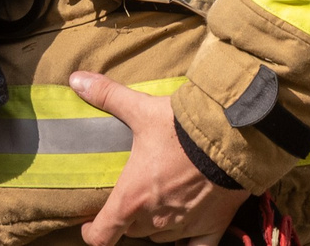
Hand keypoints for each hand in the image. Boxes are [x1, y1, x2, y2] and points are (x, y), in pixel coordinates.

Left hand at [72, 70, 248, 245]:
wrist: (232, 137)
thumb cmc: (182, 127)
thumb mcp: (140, 109)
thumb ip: (107, 97)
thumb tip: (76, 79)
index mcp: (132, 198)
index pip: (103, 235)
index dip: (93, 233)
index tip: (89, 226)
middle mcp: (155, 219)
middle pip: (132, 231)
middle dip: (127, 219)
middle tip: (129, 200)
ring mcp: (184, 226)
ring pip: (160, 238)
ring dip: (155, 225)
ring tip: (155, 207)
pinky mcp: (213, 227)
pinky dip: (189, 245)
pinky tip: (186, 237)